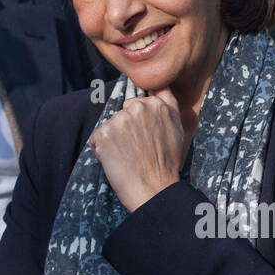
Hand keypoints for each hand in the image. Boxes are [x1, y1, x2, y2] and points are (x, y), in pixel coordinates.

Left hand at [89, 87, 185, 211]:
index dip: (139, 124)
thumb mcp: (178, 128)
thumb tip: (161, 84)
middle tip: (137, 150)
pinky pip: (96, 138)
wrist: (154, 190)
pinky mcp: (103, 134)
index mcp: (155, 104)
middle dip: (125, 129)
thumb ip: (168, 102)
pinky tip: (116, 161)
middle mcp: (136, 108)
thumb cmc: (167, 163)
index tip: (146, 140)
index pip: (136, 105)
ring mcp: (118, 121)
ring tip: (128, 157)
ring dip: (114, 140)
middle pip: (121, 114)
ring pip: (109, 126)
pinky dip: (102, 150)